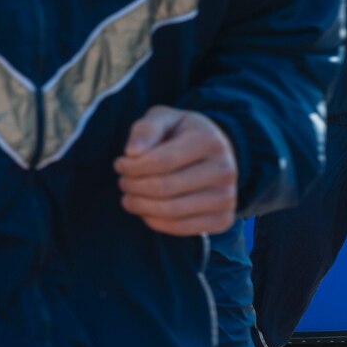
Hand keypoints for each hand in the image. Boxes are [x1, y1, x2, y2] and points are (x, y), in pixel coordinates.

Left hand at [116, 106, 236, 235]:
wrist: (217, 152)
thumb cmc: (182, 133)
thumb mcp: (164, 118)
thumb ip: (145, 129)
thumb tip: (131, 152)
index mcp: (209, 141)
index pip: (160, 161)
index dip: (132, 167)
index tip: (119, 164)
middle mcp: (225, 170)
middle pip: (164, 188)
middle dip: (133, 186)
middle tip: (122, 182)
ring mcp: (227, 198)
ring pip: (171, 211)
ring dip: (140, 206)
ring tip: (128, 197)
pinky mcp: (223, 219)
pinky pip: (181, 229)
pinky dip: (155, 222)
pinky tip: (145, 210)